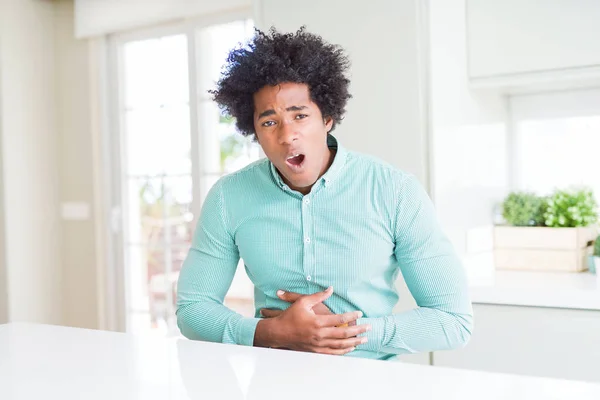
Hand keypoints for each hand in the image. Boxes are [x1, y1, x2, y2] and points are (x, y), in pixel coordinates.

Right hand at [253, 287, 369, 354]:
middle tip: (369, 327)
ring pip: (340, 345)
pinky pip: (333, 352)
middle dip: (358, 330)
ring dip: (354, 342)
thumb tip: (331, 289)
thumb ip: (318, 296)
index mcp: (317, 322)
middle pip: (344, 334)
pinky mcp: (316, 350)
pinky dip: (344, 350)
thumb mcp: (302, 302)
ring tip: (364, 339)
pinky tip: (351, 348)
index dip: (351, 316)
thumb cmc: (290, 316)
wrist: (278, 333)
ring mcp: (318, 344)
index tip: (359, 313)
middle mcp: (319, 335)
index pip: (339, 319)